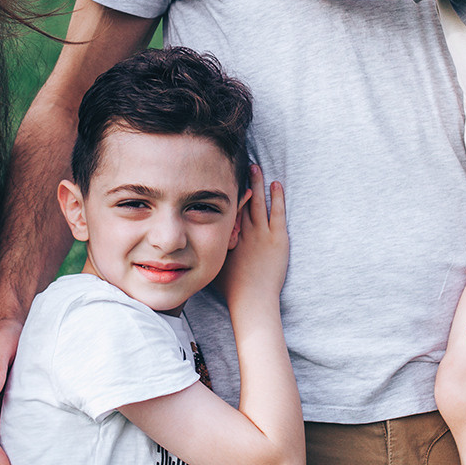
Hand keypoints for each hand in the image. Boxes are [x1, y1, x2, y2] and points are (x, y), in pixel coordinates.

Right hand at [220, 167, 287, 314]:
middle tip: (239, 165)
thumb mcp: (214, 265)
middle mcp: (242, 231)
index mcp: (227, 235)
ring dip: (257, 182)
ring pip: (258, 202)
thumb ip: (206, 252)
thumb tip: (188, 248)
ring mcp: (261, 233)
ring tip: (255, 167)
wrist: (252, 300)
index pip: (225, 208)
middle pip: (240, 200)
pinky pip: (277, 212)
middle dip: (240, 182)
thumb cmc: (233, 288)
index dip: (226, 193)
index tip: (223, 180)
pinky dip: (276, 197)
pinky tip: (275, 184)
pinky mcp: (277, 238)